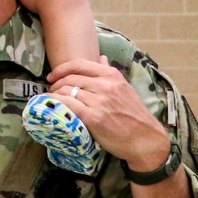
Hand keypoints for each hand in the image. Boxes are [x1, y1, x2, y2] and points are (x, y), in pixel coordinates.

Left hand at [47, 57, 170, 170]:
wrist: (146, 140)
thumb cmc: (133, 115)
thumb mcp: (124, 88)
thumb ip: (109, 73)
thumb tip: (100, 57)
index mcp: (112, 75)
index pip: (78, 64)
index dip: (61, 69)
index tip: (52, 76)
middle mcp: (105, 85)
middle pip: (70, 78)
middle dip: (56, 84)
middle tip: (51, 92)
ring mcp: (99, 101)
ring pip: (67, 91)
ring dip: (54, 95)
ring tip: (51, 101)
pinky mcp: (94, 118)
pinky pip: (68, 105)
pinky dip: (56, 104)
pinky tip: (51, 107)